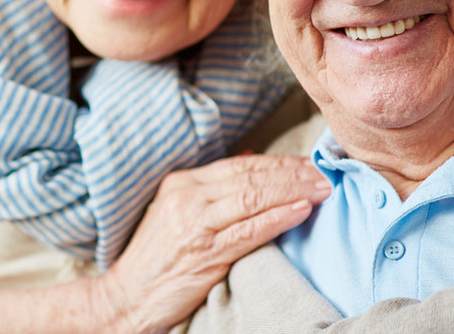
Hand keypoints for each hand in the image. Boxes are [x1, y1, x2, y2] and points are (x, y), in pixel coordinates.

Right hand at [93, 154, 330, 332]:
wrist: (128, 295)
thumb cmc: (158, 257)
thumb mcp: (177, 211)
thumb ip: (213, 187)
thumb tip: (250, 157)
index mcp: (181, 183)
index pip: (240, 165)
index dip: (278, 162)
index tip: (308, 164)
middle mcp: (187, 197)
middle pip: (250, 177)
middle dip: (292, 173)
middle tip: (326, 173)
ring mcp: (195, 224)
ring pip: (253, 197)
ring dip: (293, 191)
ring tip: (322, 189)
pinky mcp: (205, 252)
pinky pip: (249, 230)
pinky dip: (279, 218)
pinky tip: (301, 211)